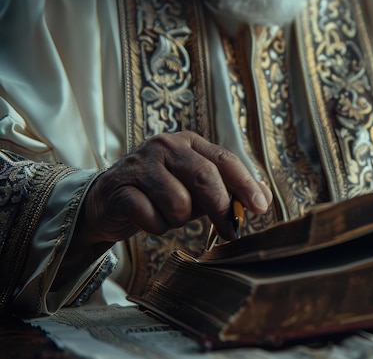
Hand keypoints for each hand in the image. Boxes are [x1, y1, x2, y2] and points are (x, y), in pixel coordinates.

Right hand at [77, 132, 271, 246]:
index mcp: (189, 142)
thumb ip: (227, 190)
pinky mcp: (118, 187)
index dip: (245, 184)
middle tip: (229, 231)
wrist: (107, 201)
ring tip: (168, 213)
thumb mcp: (196, 188)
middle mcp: (165, 145)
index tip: (260, 207)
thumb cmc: (160, 193)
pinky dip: (156, 227)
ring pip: (179, 203)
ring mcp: (139, 164)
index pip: (224, 159)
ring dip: (178, 220)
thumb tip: (264, 198)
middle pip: (204, 177)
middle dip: (220, 209)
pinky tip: (147, 218)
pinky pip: (152, 218)